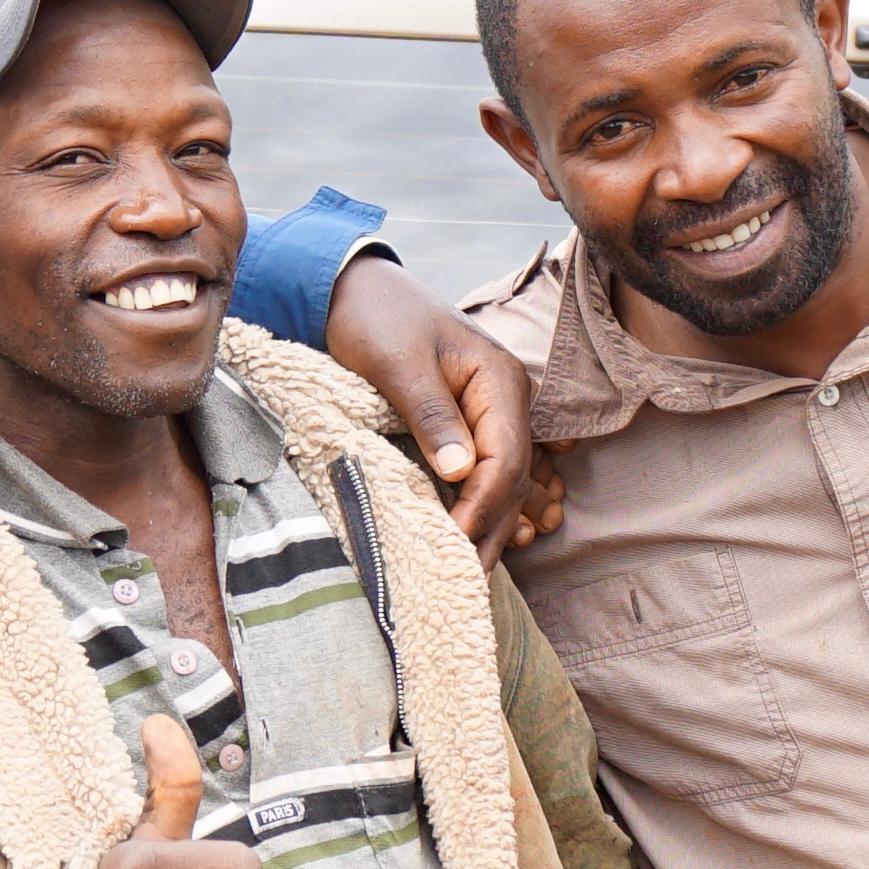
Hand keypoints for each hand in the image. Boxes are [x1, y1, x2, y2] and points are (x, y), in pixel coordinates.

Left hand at [325, 256, 545, 546]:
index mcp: (498, 381)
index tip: (451, 542)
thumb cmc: (377, 319)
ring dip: (490, 525)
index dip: (481, 506)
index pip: (504, 459)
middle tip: (463, 577)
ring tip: (469, 571)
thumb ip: (430, 415)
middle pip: (512, 478)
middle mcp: (506, 399)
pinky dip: (482, 506)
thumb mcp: (398, 364)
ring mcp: (491, 413)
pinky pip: (487, 473)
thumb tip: (460, 473)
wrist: (357, 291)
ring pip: (504, 481)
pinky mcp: (470, 424)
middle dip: (490, 528)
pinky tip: (475, 539)